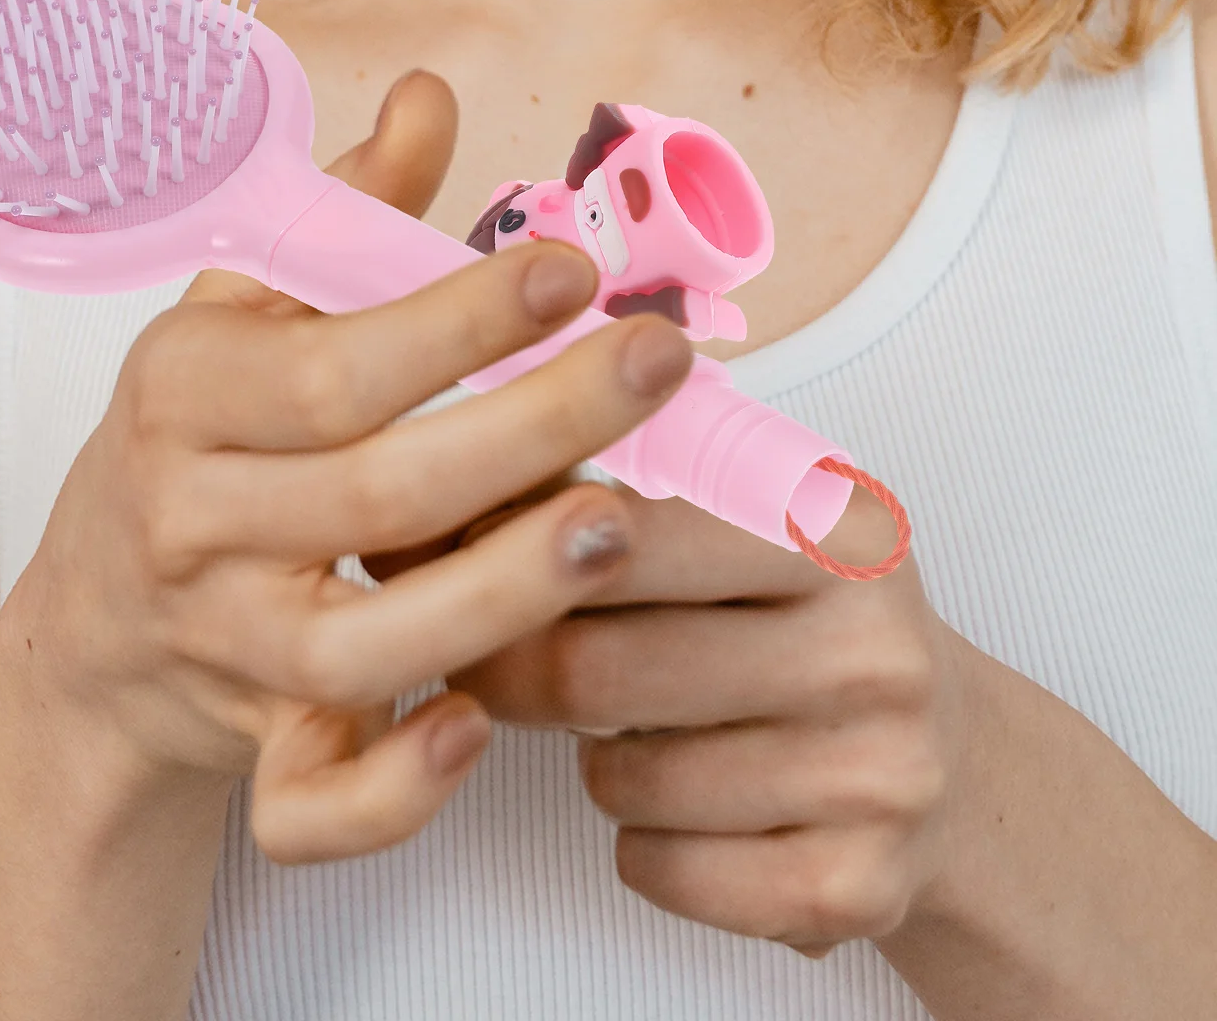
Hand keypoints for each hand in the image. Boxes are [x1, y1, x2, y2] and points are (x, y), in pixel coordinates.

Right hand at [5, 72, 697, 865]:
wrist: (96, 623)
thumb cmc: (198, 438)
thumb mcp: (240, 313)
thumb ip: (338, 209)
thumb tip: (429, 96)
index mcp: (184, 394)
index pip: (333, 363)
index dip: (457, 319)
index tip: (573, 272)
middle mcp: (192, 522)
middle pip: (373, 492)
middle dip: (530, 427)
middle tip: (656, 369)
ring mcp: (222, 645)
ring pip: (359, 644)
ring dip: (500, 589)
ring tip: (620, 518)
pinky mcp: (252, 745)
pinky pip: (309, 801)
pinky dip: (393, 787)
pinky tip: (479, 724)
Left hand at [450, 482, 968, 959]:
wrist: (945, 753)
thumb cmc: (802, 622)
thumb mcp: (748, 521)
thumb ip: (616, 500)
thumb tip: (442, 515)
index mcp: (835, 531)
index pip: (620, 538)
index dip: (517, 554)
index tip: (466, 560)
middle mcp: (872, 650)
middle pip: (597, 672)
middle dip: (513, 671)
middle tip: (484, 660)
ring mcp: (876, 776)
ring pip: (621, 782)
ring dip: (594, 762)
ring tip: (637, 729)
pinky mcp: (856, 887)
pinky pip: (663, 869)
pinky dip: (643, 843)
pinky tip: (684, 803)